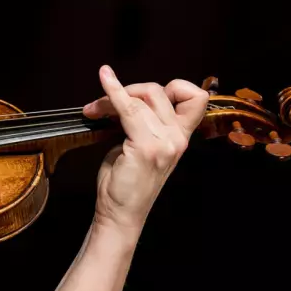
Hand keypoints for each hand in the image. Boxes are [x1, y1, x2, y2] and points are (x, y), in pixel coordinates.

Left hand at [82, 65, 208, 238]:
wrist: (120, 213)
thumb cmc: (127, 183)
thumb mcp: (142, 147)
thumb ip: (144, 123)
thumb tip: (127, 98)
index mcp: (180, 137)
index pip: (196, 98)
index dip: (176, 87)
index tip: (145, 96)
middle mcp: (177, 138)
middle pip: (158, 92)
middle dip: (128, 91)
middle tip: (102, 106)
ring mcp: (164, 142)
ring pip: (142, 98)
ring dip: (113, 97)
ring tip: (94, 110)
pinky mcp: (145, 147)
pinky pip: (128, 108)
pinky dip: (113, 90)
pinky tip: (105, 77)